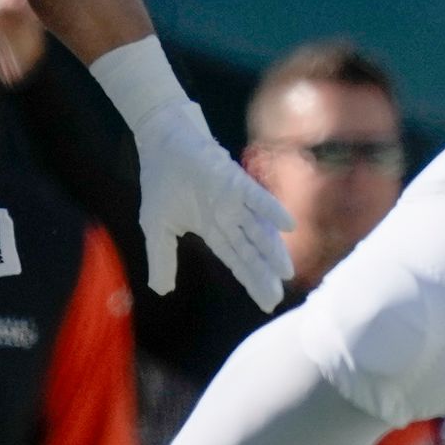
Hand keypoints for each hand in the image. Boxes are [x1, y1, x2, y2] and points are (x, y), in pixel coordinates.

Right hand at [126, 84, 291, 309]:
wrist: (160, 142)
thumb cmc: (162, 182)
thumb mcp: (156, 228)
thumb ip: (162, 259)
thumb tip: (161, 290)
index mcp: (214, 230)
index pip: (237, 260)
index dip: (252, 280)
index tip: (268, 302)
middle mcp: (229, 217)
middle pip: (250, 250)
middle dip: (263, 273)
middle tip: (277, 297)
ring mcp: (233, 199)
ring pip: (256, 228)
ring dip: (270, 249)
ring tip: (285, 271)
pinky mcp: (232, 179)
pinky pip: (254, 196)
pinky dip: (270, 209)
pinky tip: (287, 225)